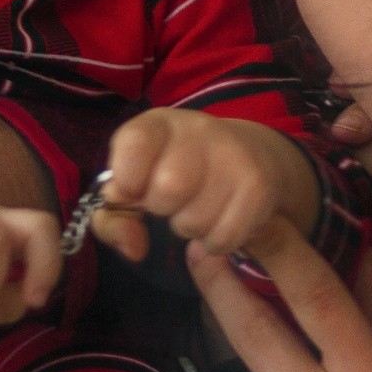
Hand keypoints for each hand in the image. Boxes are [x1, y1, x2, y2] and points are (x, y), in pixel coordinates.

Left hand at [99, 108, 316, 259]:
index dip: (126, 178)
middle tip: (170, 200)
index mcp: (158, 123)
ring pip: (194, 222)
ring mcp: (233, 156)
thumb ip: (112, 217)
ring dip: (189, 227)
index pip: (134, 143)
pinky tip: (220, 219)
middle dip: (161, 208)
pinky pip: (223, 239)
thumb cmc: (176, 170)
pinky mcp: (259, 186)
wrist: (248, 153)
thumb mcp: (135, 182)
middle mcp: (198, 129)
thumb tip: (132, 248)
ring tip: (198, 206)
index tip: (133, 189)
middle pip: (167, 189)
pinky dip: (215, 242)